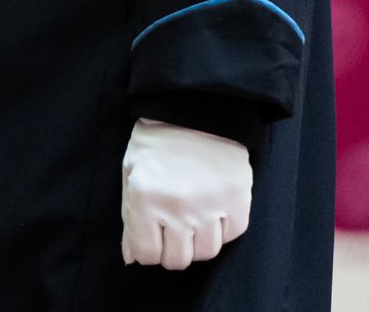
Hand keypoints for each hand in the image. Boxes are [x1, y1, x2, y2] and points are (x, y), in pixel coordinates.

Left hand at [119, 117, 251, 270]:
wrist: (195, 109)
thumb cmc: (157, 142)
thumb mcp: (131, 174)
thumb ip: (130, 219)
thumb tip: (132, 258)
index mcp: (145, 199)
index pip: (147, 255)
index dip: (149, 249)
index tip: (152, 235)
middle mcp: (178, 208)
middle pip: (178, 260)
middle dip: (172, 248)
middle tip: (173, 228)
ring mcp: (210, 206)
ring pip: (206, 253)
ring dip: (197, 241)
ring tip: (193, 218)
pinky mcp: (238, 201)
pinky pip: (232, 236)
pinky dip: (222, 229)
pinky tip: (213, 209)